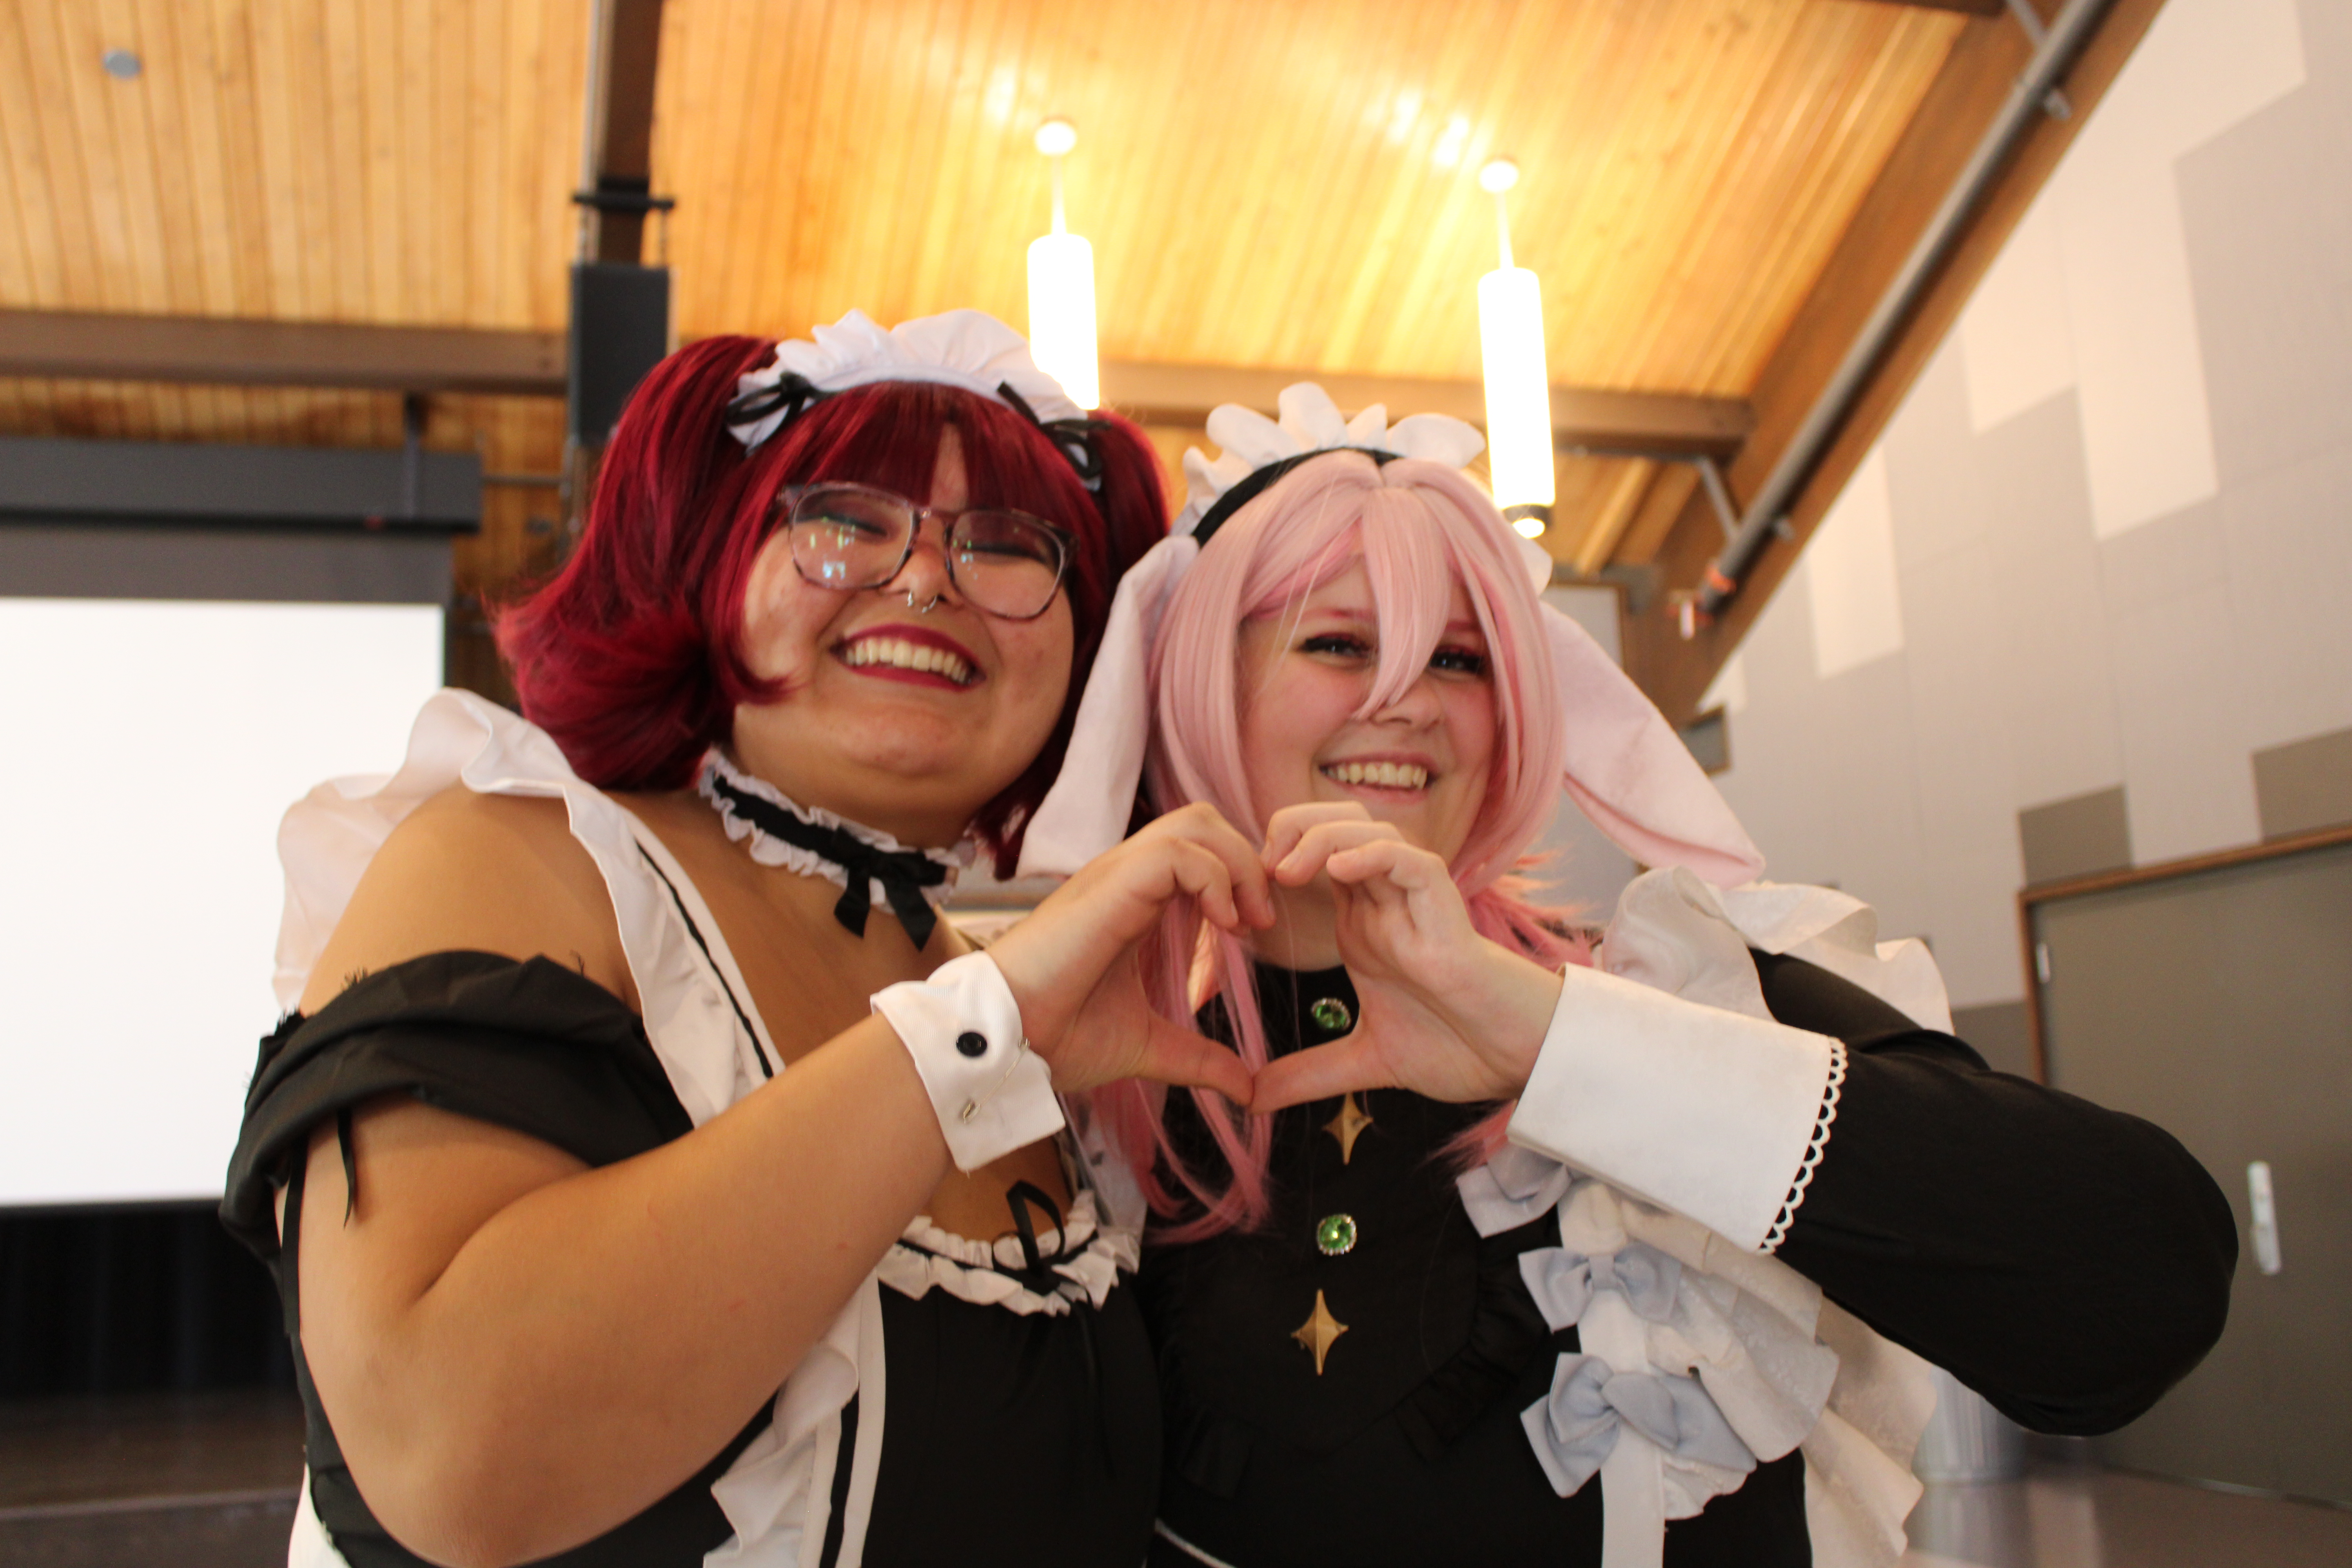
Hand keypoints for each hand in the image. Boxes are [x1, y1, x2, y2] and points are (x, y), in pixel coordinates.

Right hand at [987, 802, 1271, 1101]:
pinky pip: (1180, 852)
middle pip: (1203, 821)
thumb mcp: (1148, 1046)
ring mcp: (1116, 875)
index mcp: (1133, 901)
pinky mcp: (1110, 884)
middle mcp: (1126, 877)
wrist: (1008, 1042)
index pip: (1198, 851)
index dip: (1238, 877)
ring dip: (1237, 863)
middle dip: (1246, 860)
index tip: (1255, 931)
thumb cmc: (1058, 1037)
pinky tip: (1223, 925)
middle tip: (1261, 918)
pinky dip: (1215, 878)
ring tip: (1247, 919)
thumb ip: (1198, 1059)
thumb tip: (1247, 1090)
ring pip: (1196, 823)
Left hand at [1249, 803, 1564, 1112]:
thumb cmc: (1455, 1047)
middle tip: (1261, 868)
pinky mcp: (1445, 912)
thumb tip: (1252, 1099)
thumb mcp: (1364, 1061)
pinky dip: (1373, 855)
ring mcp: (1416, 903)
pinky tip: (1339, 871)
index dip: (1275, 856)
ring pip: (1371, 831)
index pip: (1314, 856)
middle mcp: (1386, 902)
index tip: (1242, 896)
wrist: (1513, 1061)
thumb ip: (1308, 1074)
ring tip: (1286, 870)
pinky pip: (1411, 861)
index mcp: (1363, 922)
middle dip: (1293, 827)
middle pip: (1337, 824)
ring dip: (1323, 836)